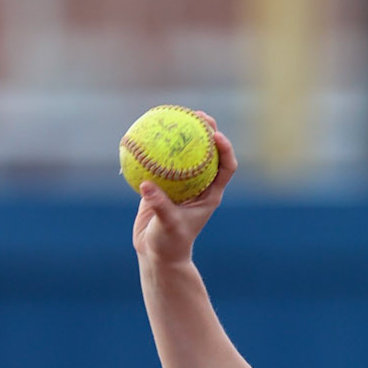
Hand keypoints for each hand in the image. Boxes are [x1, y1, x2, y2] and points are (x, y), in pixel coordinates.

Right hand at [132, 114, 237, 266]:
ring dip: (182, 133)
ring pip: (184, 153)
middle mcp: (198, 185)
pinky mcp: (161, 183)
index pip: (225, 168)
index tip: (216, 136)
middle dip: (207, 131)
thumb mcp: (167, 226)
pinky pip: (159, 160)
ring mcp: (180, 182)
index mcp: (209, 194)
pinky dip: (154, 147)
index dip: (225, 149)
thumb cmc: (169, 244)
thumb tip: (147, 185)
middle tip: (198, 115)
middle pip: (208, 152)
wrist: (156, 254)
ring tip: (173, 114)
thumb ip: (160, 206)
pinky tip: (142, 132)